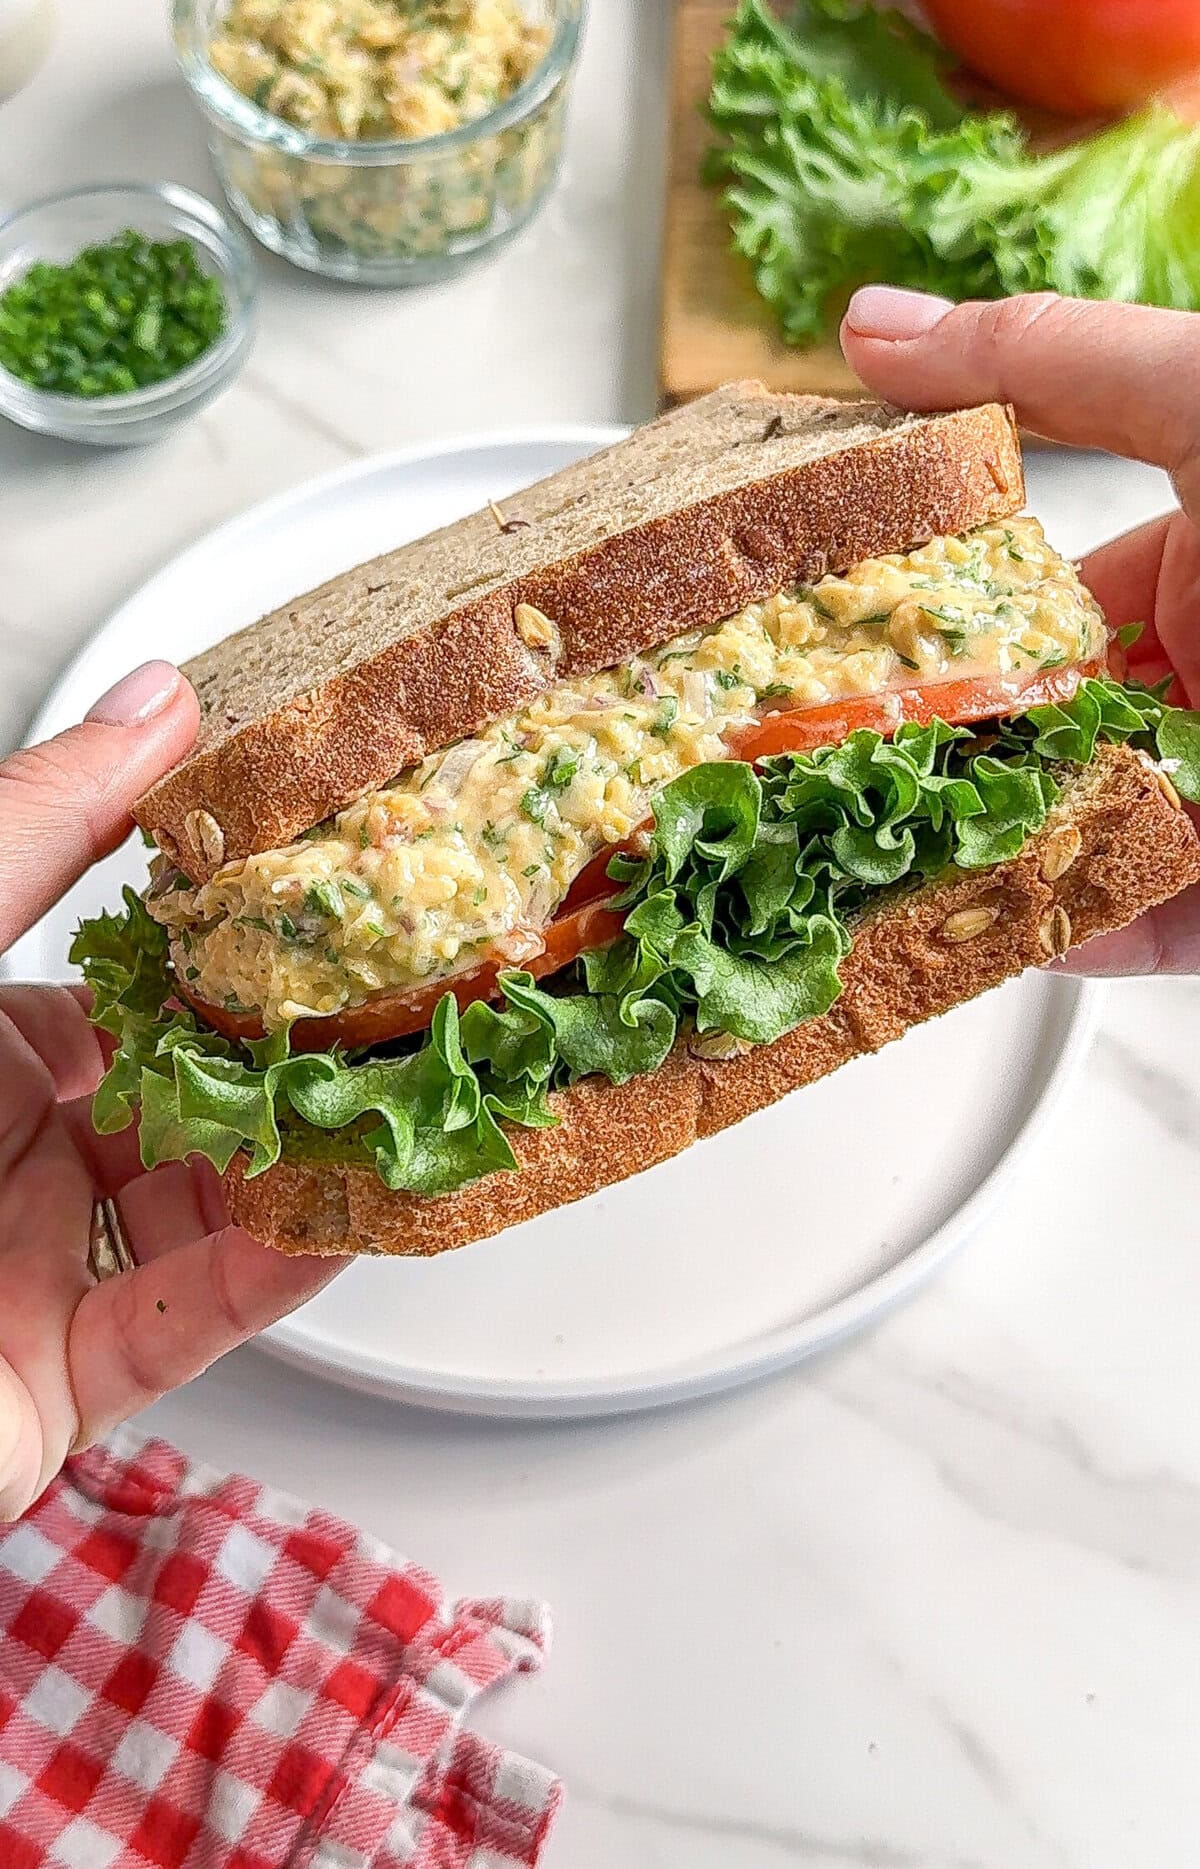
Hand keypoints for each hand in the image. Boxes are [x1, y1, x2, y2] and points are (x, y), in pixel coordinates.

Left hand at [0, 663, 345, 1520]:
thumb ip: (39, 825)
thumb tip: (157, 702)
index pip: (131, 993)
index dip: (234, 956)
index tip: (331, 908)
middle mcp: (10, 1153)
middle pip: (192, 1100)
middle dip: (299, 1058)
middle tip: (401, 1001)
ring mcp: (34, 1266)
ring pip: (211, 1212)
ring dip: (310, 1161)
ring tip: (405, 1098)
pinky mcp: (53, 1377)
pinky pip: (189, 1322)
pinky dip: (277, 1274)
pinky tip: (345, 1209)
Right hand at [841, 287, 1199, 977]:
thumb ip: (1049, 361)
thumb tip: (875, 325)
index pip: (1050, 598)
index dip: (947, 618)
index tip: (848, 637)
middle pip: (1054, 729)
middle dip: (954, 751)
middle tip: (833, 762)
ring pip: (1092, 834)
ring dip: (998, 850)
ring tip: (892, 853)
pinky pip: (1158, 922)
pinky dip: (1088, 930)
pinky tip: (1013, 923)